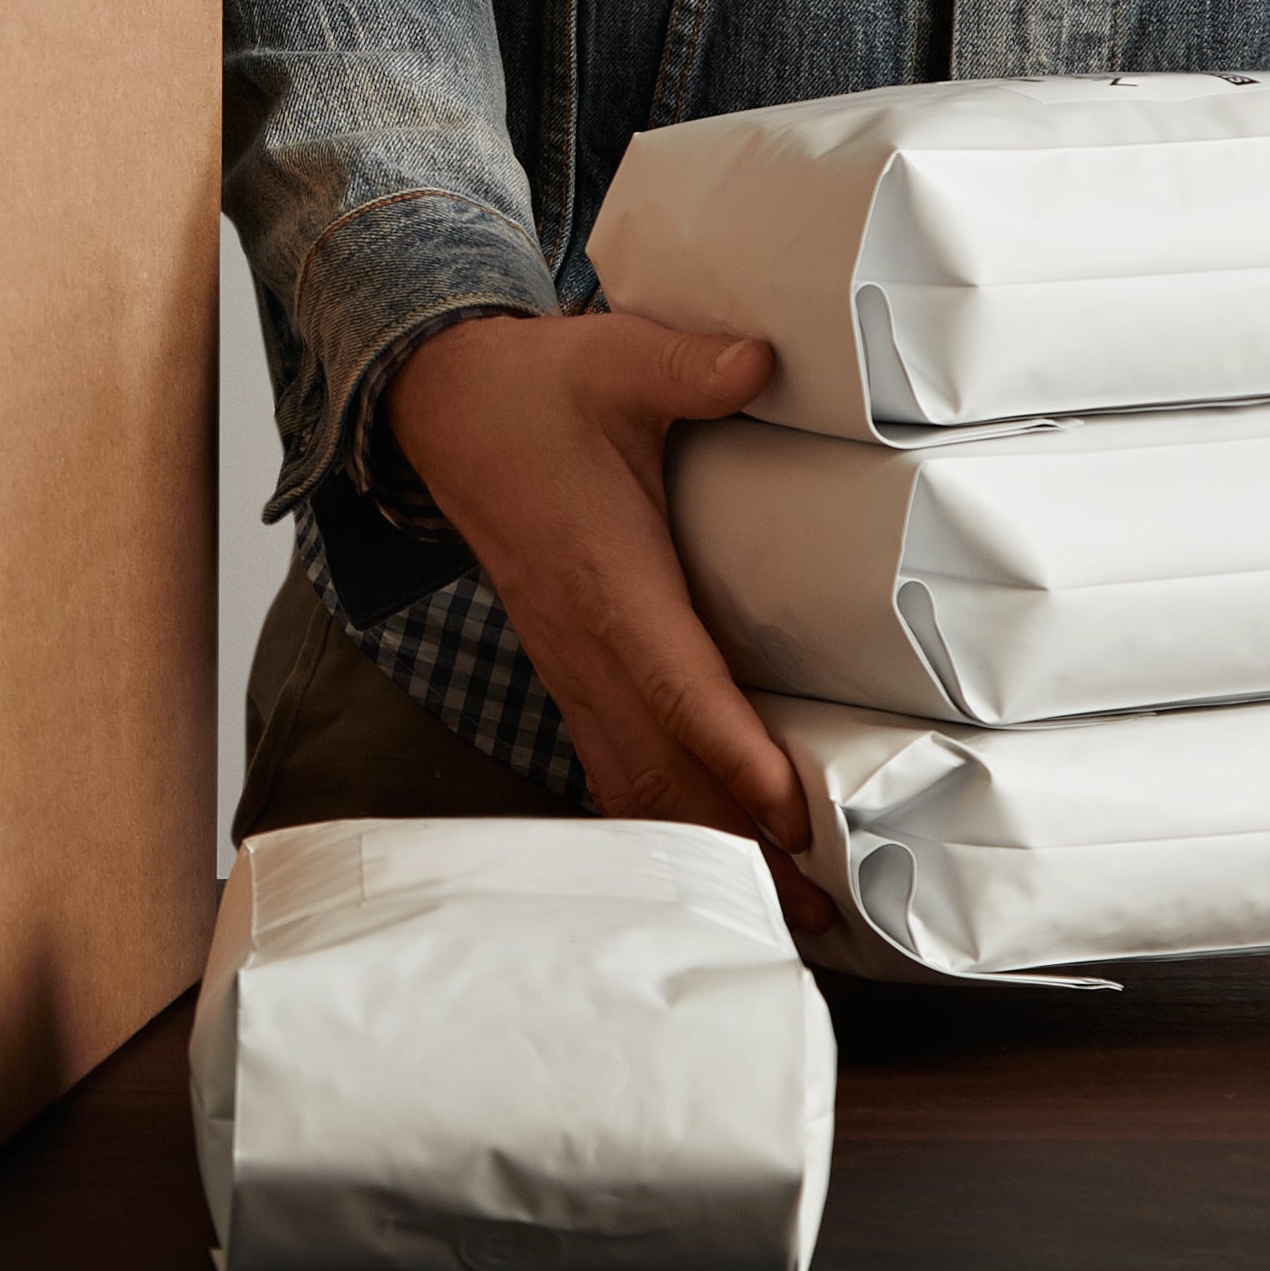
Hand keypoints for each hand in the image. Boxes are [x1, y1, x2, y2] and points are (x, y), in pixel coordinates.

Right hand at [383, 310, 833, 933]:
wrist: (446, 407)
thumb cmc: (537, 388)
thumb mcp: (615, 357)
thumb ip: (688, 366)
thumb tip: (759, 360)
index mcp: (609, 580)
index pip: (678, 685)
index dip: (734, 755)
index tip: (791, 814)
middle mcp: (587, 643)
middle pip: (667, 768)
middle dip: (741, 844)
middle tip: (824, 911)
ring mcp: (573, 666)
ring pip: (639, 781)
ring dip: (708, 850)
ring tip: (788, 913)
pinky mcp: (571, 671)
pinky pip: (616, 765)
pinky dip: (664, 822)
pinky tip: (708, 866)